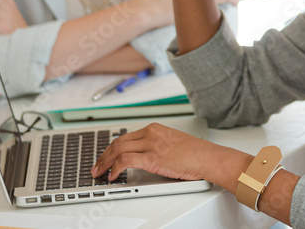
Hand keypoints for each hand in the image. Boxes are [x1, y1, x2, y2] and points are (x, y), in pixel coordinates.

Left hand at [92, 122, 228, 182]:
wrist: (208, 157)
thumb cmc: (194, 153)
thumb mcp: (171, 143)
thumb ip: (155, 145)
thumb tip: (140, 157)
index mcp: (154, 128)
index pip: (125, 137)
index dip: (111, 149)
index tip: (105, 157)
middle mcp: (151, 133)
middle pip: (118, 142)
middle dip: (103, 155)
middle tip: (97, 167)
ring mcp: (152, 144)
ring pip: (118, 150)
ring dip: (105, 162)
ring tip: (100, 173)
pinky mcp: (153, 157)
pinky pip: (126, 160)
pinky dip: (115, 168)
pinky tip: (113, 175)